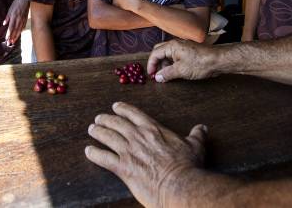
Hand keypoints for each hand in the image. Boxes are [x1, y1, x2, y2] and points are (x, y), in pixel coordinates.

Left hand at [3, 0, 29, 44]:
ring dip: (16, 36)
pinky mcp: (26, 19)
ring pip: (19, 30)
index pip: (11, 27)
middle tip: (9, 43)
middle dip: (12, 37)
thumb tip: (4, 24)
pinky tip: (19, 34)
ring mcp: (23, 20)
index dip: (9, 34)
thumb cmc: (17, 3)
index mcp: (14, 17)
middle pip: (15, 30)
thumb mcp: (10, 9)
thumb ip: (7, 17)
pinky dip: (21, 31)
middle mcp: (19, 20)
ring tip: (13, 41)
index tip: (7, 39)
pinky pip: (23, 27)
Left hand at [85, 102, 207, 206]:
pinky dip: (94, 154)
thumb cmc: (188, 166)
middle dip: (106, 119)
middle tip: (99, 118)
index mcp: (153, 129)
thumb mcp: (195, 146)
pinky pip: (103, 158)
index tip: (115, 107)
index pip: (134, 114)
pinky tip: (89, 151)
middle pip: (116, 123)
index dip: (123, 109)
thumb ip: (196, 135)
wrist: (180, 185)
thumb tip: (202, 127)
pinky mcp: (123, 168)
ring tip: (92, 129)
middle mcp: (138, 137)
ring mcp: (129, 151)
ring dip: (98, 132)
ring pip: (107, 137)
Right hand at [147, 39, 218, 81]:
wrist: (218, 60)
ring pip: (167, 54)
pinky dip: (171, 63)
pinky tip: (174, 71)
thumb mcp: (181, 71)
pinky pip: (175, 56)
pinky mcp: (188, 51)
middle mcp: (176, 44)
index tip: (151, 75)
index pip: (155, 53)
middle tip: (156, 74)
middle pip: (159, 51)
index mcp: (172, 46)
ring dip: (164, 64)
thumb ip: (167, 74)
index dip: (151, 65)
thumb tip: (158, 77)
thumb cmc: (200, 63)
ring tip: (165, 75)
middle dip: (156, 63)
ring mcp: (182, 47)